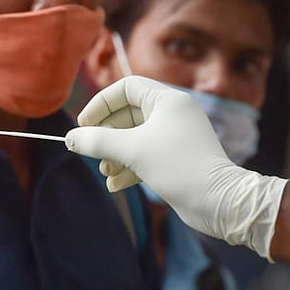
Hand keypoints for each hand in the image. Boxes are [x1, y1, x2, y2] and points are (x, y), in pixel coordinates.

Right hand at [65, 76, 286, 259]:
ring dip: (116, 154)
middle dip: (107, 135)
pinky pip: (145, 155)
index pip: (126, 88)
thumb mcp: (132, 150)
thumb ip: (98, 141)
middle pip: (128, 114)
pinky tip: (116, 185)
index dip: (101, 104)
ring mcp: (176, 137)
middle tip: (91, 152)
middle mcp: (173, 114)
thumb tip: (71, 138)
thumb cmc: (178, 167)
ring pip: (135, 138)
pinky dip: (129, 167)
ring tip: (106, 172)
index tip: (84, 125)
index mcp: (167, 100)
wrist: (219, 202)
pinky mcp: (177, 159)